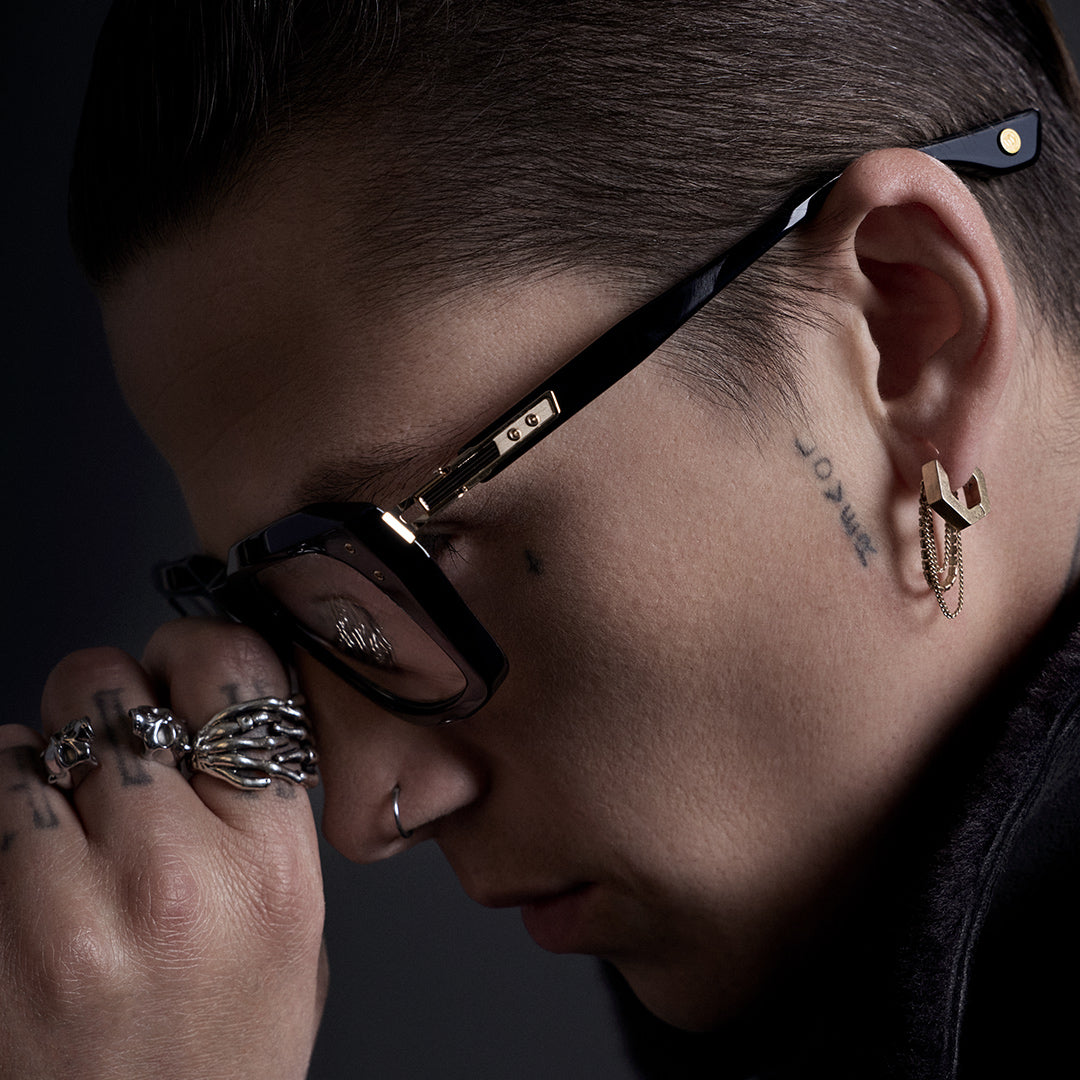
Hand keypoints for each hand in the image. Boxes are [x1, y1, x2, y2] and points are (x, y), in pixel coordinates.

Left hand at [0, 620, 325, 1079]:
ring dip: (33, 767)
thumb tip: (209, 722)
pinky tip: (22, 864)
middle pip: (107, 691)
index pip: (233, 675)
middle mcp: (175, 877)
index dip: (193, 654)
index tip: (177, 672)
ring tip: (60, 821)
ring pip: (19, 746)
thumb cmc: (221, 1054)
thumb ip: (263, 819)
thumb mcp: (296, 932)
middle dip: (102, 704)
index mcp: (273, 866)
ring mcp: (66, 914)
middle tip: (109, 745)